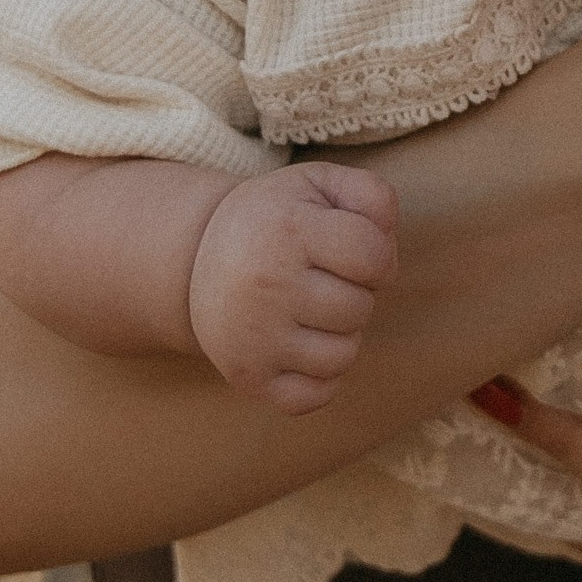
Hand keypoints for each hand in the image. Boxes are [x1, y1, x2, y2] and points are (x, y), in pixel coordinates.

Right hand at [187, 164, 400, 413]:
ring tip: (312, 310)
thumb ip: (370, 194)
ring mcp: (254, 336)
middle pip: (359, 309)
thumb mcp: (318, 184)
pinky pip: (313, 398)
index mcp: (289, 229)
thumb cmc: (276, 220)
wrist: (194, 257)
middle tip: (324, 280)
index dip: (378, 257)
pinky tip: (301, 347)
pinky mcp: (246, 376)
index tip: (355, 253)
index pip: (374, 257)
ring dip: (340, 335)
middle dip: (355, 294)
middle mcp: (267, 284)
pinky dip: (319, 379)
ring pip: (342, 356)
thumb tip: (387, 232)